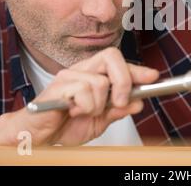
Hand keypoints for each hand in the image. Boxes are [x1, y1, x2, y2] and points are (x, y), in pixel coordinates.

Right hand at [0, 47, 158, 145]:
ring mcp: (69, 75)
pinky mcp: (59, 85)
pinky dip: (84, 108)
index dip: (137, 69)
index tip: (153, 76)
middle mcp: (82, 70)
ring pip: (100, 82)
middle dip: (123, 81)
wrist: (37, 135)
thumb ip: (117, 110)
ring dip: (97, 105)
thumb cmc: (64, 124)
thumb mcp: (99, 121)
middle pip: (112, 57)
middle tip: (119, 101)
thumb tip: (137, 102)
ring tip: (83, 112)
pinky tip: (73, 111)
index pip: (119, 63)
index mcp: (93, 74)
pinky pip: (84, 92)